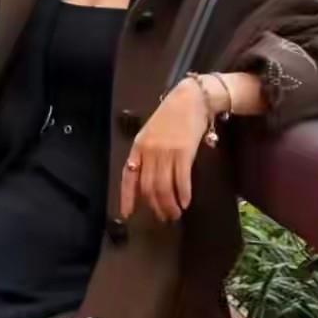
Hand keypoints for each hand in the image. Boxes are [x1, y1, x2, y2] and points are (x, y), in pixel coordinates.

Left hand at [120, 79, 210, 222]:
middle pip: (148, 186)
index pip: (128, 176)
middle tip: (163, 217)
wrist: (190, 99)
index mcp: (138, 146)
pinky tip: (186, 202)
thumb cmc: (171, 117)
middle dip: (155, 206)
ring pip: (164, 187)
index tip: (128, 214)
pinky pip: (181, 180)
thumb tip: (147, 182)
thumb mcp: (151, 134)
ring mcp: (165, 152)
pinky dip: (183, 194)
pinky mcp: (183, 152)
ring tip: (176, 213)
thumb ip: (147, 155)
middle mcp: (149, 151)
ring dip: (169, 205)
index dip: (127, 197)